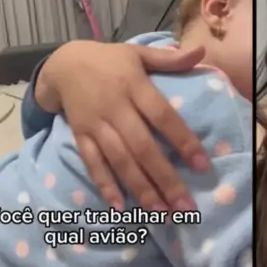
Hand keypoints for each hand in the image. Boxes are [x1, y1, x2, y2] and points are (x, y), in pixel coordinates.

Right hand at [36, 41, 210, 210]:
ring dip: (140, 188)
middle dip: (164, 178)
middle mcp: (115, 108)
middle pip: (142, 147)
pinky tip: (119, 206)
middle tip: (185, 205)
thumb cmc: (109, 60)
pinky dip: (104, 184)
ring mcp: (96, 124)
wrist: (63, 64)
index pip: (162, 116)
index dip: (182, 140)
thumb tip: (201, 53)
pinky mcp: (80, 136)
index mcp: (134, 86)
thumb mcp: (138, 53)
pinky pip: (92, 162)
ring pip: (119, 160)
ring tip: (160, 212)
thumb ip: (169, 59)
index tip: (202, 165)